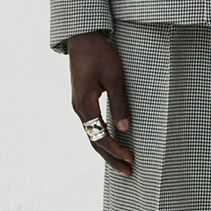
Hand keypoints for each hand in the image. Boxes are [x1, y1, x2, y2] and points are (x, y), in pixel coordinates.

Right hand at [68, 31, 133, 176]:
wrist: (83, 37)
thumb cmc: (100, 54)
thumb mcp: (114, 77)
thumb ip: (119, 103)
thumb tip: (125, 129)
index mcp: (85, 104)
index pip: (100, 136)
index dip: (116, 150)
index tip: (131, 158)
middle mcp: (79, 108)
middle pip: (94, 140)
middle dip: (111, 158)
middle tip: (128, 173)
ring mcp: (79, 105)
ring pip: (92, 134)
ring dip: (106, 150)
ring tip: (122, 163)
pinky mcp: (82, 100)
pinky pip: (91, 125)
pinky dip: (101, 137)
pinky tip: (112, 143)